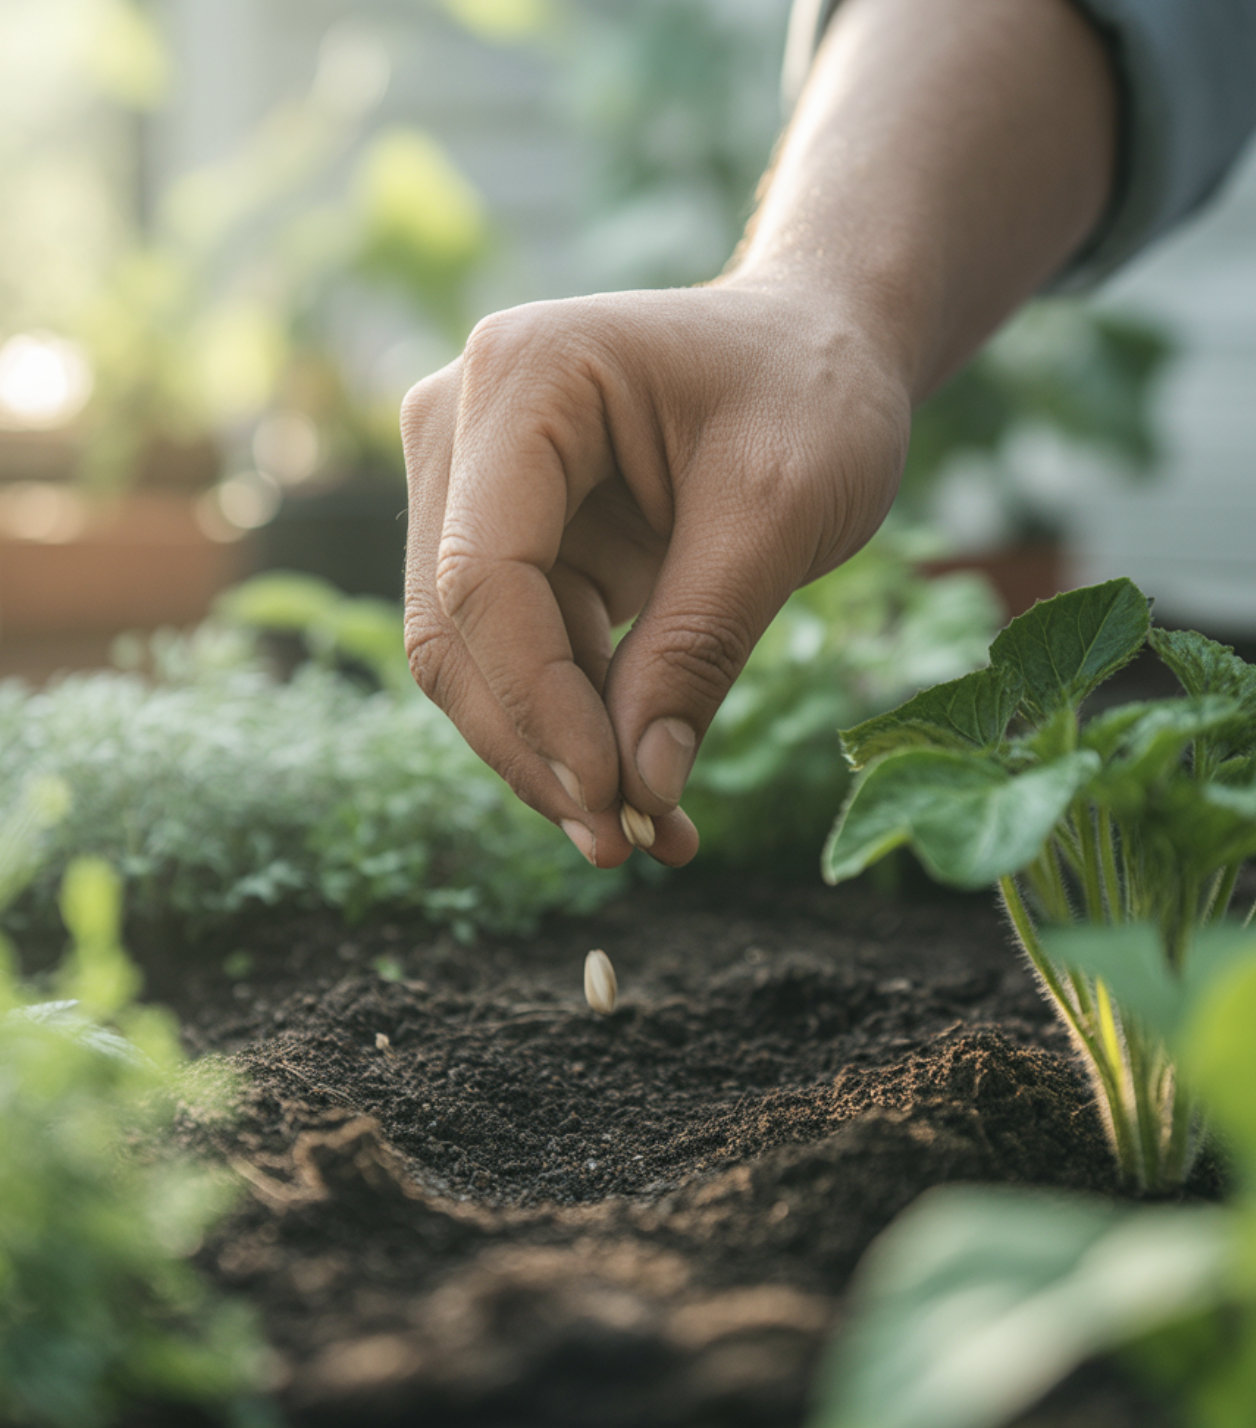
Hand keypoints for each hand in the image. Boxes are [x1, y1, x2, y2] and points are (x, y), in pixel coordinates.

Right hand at [400, 279, 910, 867]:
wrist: (818, 347)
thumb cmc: (813, 392)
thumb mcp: (782, 511)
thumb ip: (701, 646)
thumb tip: (640, 792)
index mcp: (523, 377)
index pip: (485, 577)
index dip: (539, 705)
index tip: (616, 802)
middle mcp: (461, 424)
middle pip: (454, 628)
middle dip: (536, 748)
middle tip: (623, 846)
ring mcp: (472, 482)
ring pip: (471, 659)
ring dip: (549, 755)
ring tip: (647, 833)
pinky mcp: (504, 537)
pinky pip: (514, 655)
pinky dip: (571, 729)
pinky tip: (642, 790)